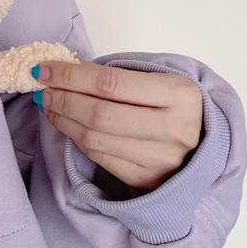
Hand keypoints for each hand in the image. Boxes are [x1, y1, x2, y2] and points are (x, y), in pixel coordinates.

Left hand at [34, 60, 202, 190]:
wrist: (203, 148)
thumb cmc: (174, 107)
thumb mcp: (158, 81)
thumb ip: (117, 75)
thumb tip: (65, 67)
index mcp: (179, 94)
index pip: (110, 83)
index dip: (71, 76)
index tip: (45, 68)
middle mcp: (173, 129)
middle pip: (99, 114)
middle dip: (63, 99)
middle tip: (43, 88)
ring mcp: (160, 158)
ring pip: (95, 138)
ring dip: (63, 120)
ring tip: (49, 104)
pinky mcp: (146, 179)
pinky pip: (99, 156)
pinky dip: (76, 138)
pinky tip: (66, 124)